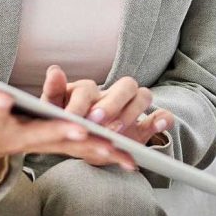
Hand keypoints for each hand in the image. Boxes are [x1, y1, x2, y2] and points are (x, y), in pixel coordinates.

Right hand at [0, 71, 126, 169]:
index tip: (1, 98)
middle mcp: (20, 137)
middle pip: (41, 135)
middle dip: (60, 132)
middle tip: (79, 130)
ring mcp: (40, 142)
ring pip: (69, 146)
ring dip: (93, 148)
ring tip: (119, 150)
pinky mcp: (55, 144)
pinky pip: (82, 151)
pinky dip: (104, 154)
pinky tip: (130, 158)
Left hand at [40, 66, 174, 166]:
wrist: (82, 147)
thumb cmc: (66, 125)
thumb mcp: (54, 113)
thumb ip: (53, 92)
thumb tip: (54, 69)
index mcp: (89, 91)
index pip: (89, 88)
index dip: (82, 102)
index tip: (73, 119)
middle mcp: (113, 95)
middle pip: (124, 85)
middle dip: (112, 103)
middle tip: (97, 122)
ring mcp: (131, 109)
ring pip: (143, 96)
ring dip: (132, 111)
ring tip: (115, 132)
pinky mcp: (144, 126)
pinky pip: (162, 116)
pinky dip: (162, 119)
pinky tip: (159, 125)